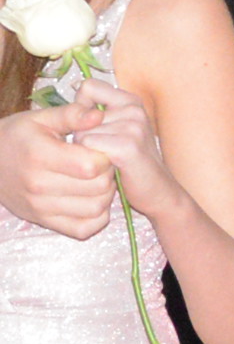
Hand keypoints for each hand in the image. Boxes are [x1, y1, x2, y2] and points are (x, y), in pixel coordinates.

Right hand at [0, 102, 117, 238]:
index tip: (99, 149)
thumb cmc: (16, 137)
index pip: (91, 165)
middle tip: (100, 164)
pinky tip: (91, 199)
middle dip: (108, 174)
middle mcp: (39, 185)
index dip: (105, 156)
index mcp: (40, 156)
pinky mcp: (43, 222)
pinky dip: (96, 217)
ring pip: (96, 208)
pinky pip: (83, 228)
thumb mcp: (39, 119)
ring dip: (106, 195)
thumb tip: (100, 114)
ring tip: (96, 180)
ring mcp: (40, 207)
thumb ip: (71, 115)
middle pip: (98, 187)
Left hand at [66, 78, 182, 211]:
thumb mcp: (116, 130)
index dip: (81, 108)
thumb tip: (70, 97)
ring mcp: (133, 126)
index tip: (92, 126)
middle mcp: (134, 109)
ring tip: (110, 160)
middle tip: (107, 151)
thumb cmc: (131, 162)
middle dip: (84, 136)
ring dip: (88, 151)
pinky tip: (110, 167)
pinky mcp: (128, 146)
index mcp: (131, 101)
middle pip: (80, 116)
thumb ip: (95, 113)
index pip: (88, 87)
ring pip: (82, 133)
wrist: (158, 192)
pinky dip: (93, 160)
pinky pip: (89, 146)